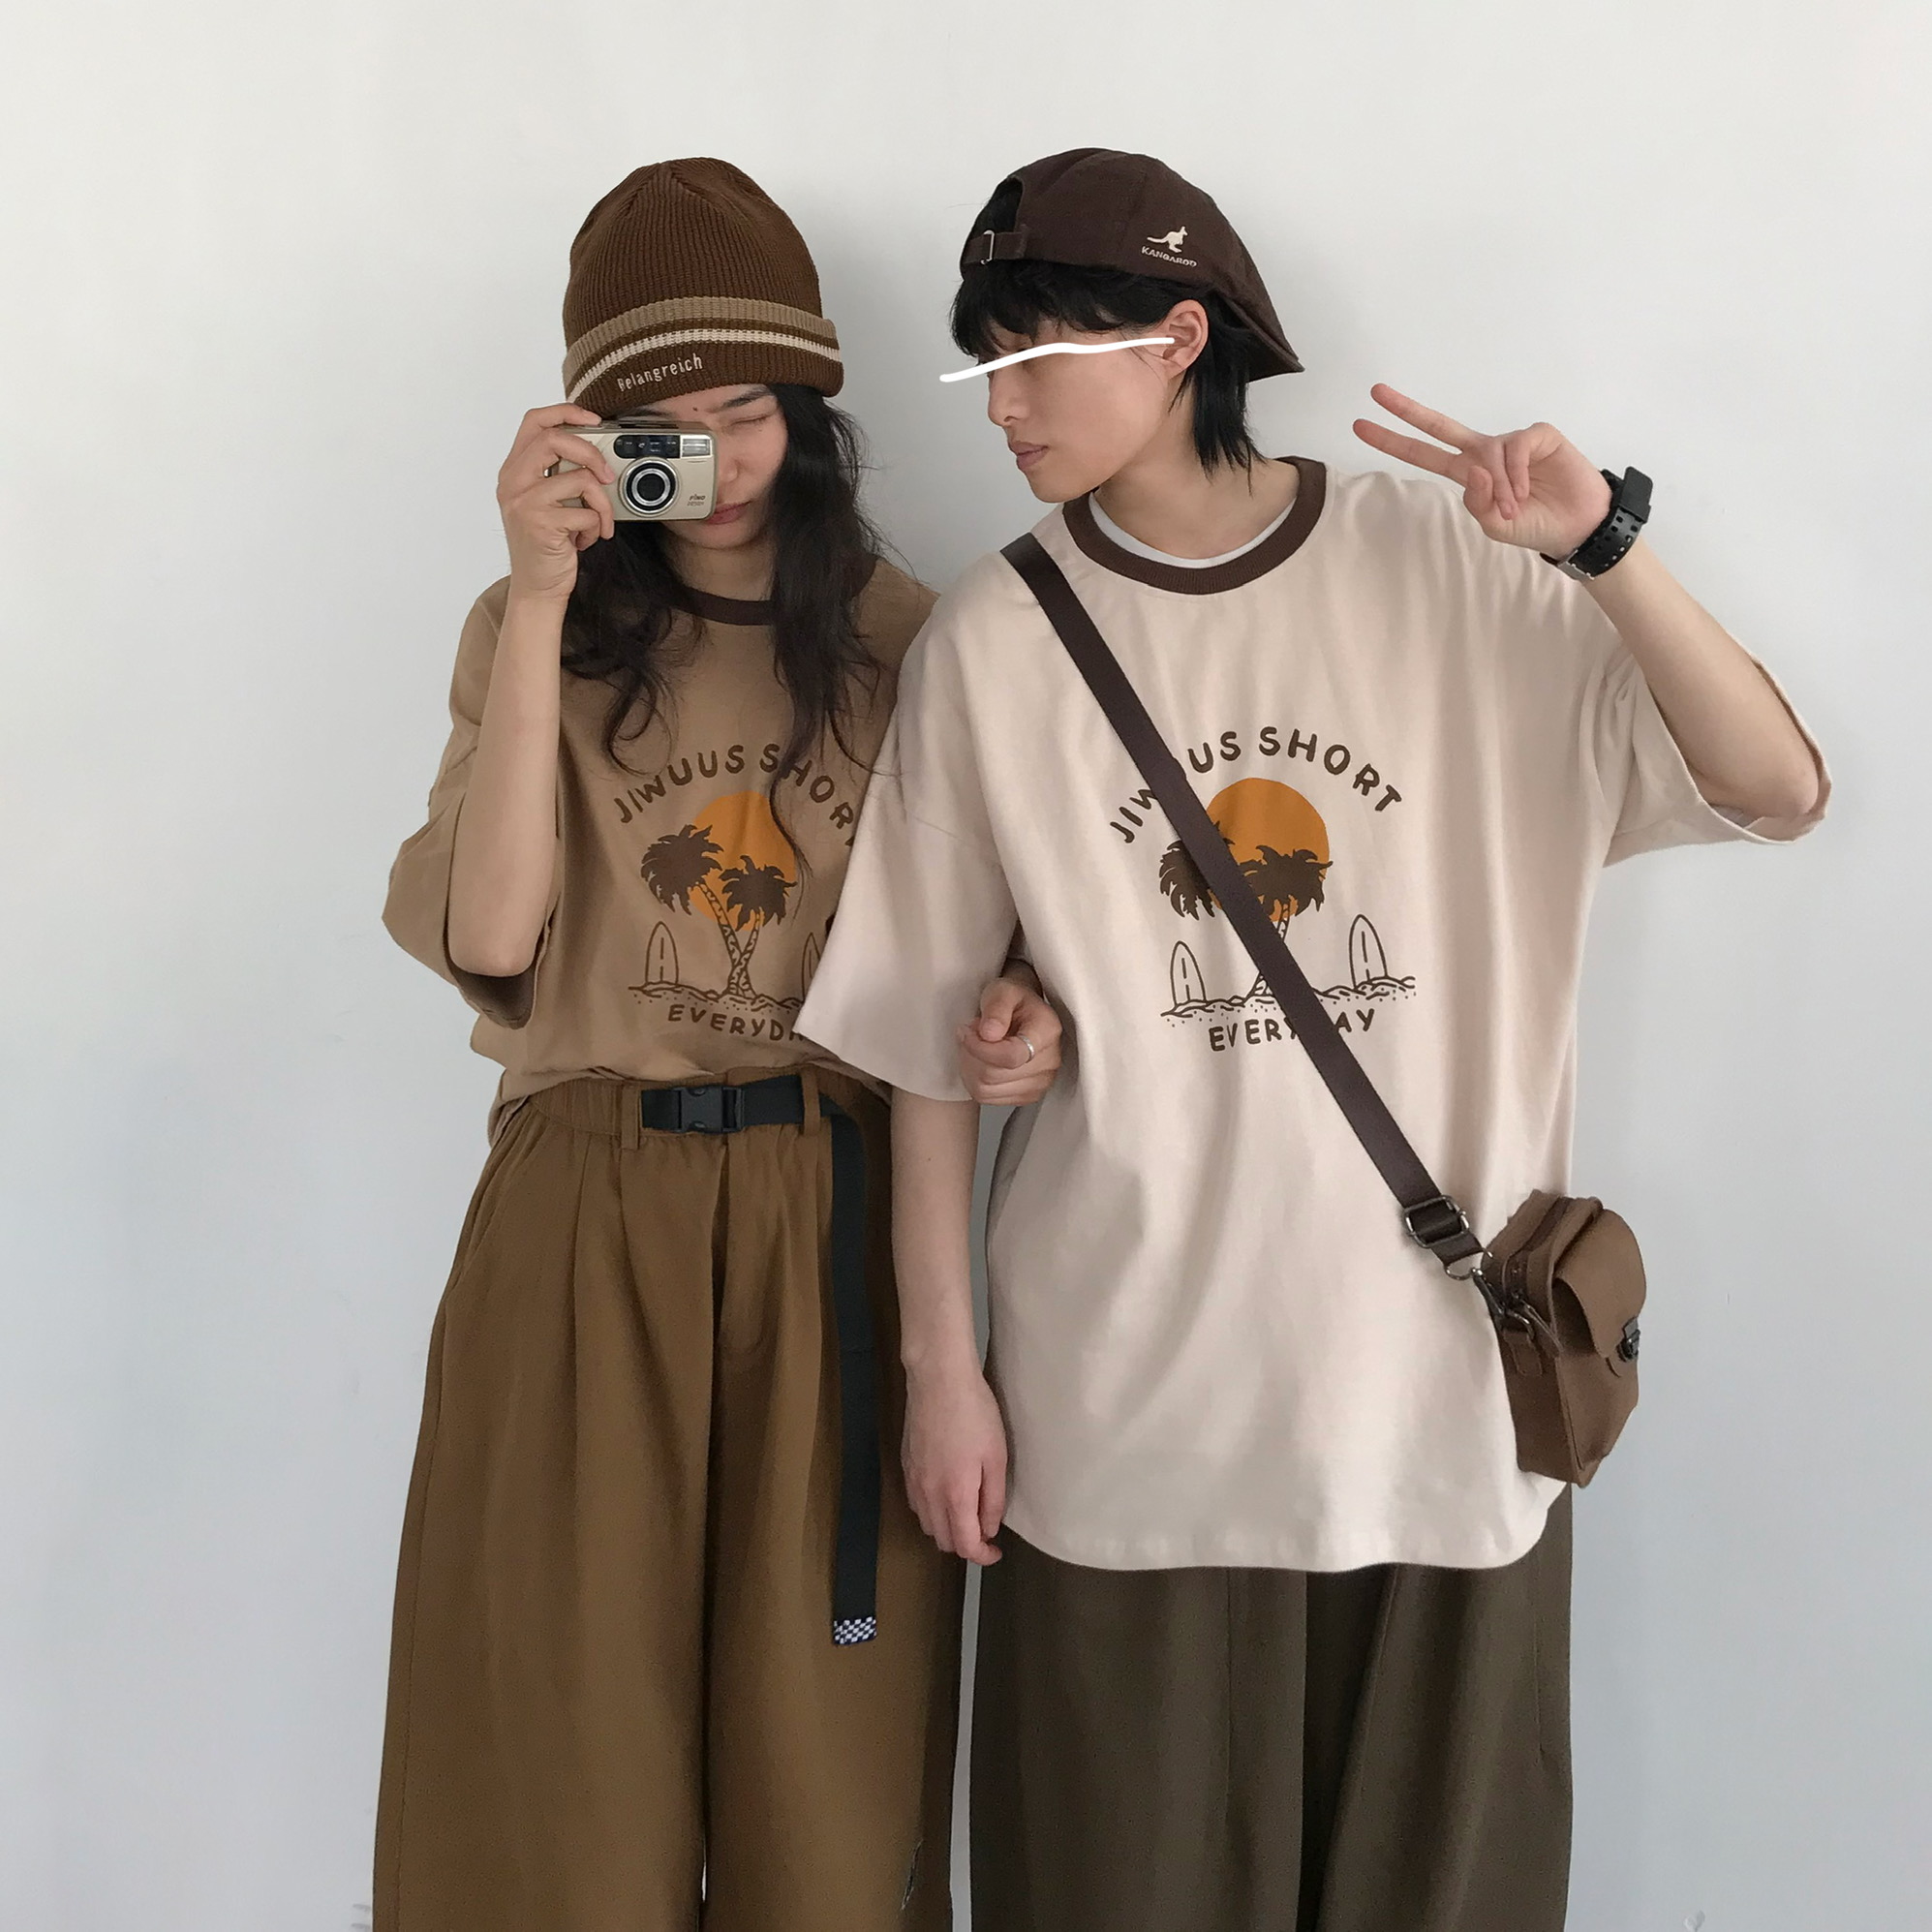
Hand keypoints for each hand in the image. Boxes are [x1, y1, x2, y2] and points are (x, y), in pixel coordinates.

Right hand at [497, 404, 617, 605]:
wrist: (537, 588)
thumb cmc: (547, 545)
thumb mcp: (545, 502)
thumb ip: (557, 474)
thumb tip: (594, 453)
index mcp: (514, 470)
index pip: (534, 422)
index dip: (565, 412)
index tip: (593, 419)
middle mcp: (513, 482)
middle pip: (555, 439)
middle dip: (591, 453)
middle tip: (607, 475)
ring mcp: (524, 502)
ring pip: (580, 479)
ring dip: (601, 504)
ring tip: (598, 523)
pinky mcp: (541, 524)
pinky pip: (586, 513)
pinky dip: (596, 528)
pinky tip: (586, 541)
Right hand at [902, 1361, 1007, 1564]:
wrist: (938, 1379)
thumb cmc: (974, 1413)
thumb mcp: (996, 1456)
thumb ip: (993, 1499)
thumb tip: (989, 1528)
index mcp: (955, 1494)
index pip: (964, 1545)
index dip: (982, 1556)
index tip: (996, 1551)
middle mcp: (928, 1493)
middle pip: (942, 1540)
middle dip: (965, 1543)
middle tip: (985, 1528)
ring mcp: (913, 1479)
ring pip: (927, 1524)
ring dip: (947, 1528)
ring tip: (967, 1512)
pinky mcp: (905, 1464)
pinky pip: (916, 1503)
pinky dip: (931, 1510)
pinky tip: (946, 1493)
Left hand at [958, 971, 1062, 1104]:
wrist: (1023, 1012)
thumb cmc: (1012, 1000)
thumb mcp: (1002, 990)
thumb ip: (997, 1008)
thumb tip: (990, 1034)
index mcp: (1047, 1030)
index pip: (1011, 1056)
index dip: (980, 1048)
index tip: (967, 1030)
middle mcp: (1051, 1060)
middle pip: (994, 1075)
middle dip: (971, 1054)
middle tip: (969, 1033)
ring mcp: (1041, 1082)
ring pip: (986, 1089)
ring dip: (969, 1067)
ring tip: (975, 1046)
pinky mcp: (1027, 1095)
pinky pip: (987, 1097)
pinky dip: (974, 1080)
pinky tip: (979, 1061)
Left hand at [1352, 384, 1611, 557]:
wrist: (1575, 526)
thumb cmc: (1533, 525)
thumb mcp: (1494, 525)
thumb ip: (1476, 503)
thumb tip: (1473, 470)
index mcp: (1468, 473)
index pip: (1425, 453)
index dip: (1394, 441)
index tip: (1361, 425)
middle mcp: (1484, 453)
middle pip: (1440, 426)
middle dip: (1408, 411)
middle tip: (1376, 392)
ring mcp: (1510, 442)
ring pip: (1487, 453)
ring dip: (1499, 486)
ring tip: (1513, 506)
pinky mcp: (1538, 436)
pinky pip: (1515, 447)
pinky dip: (1515, 473)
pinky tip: (1524, 489)